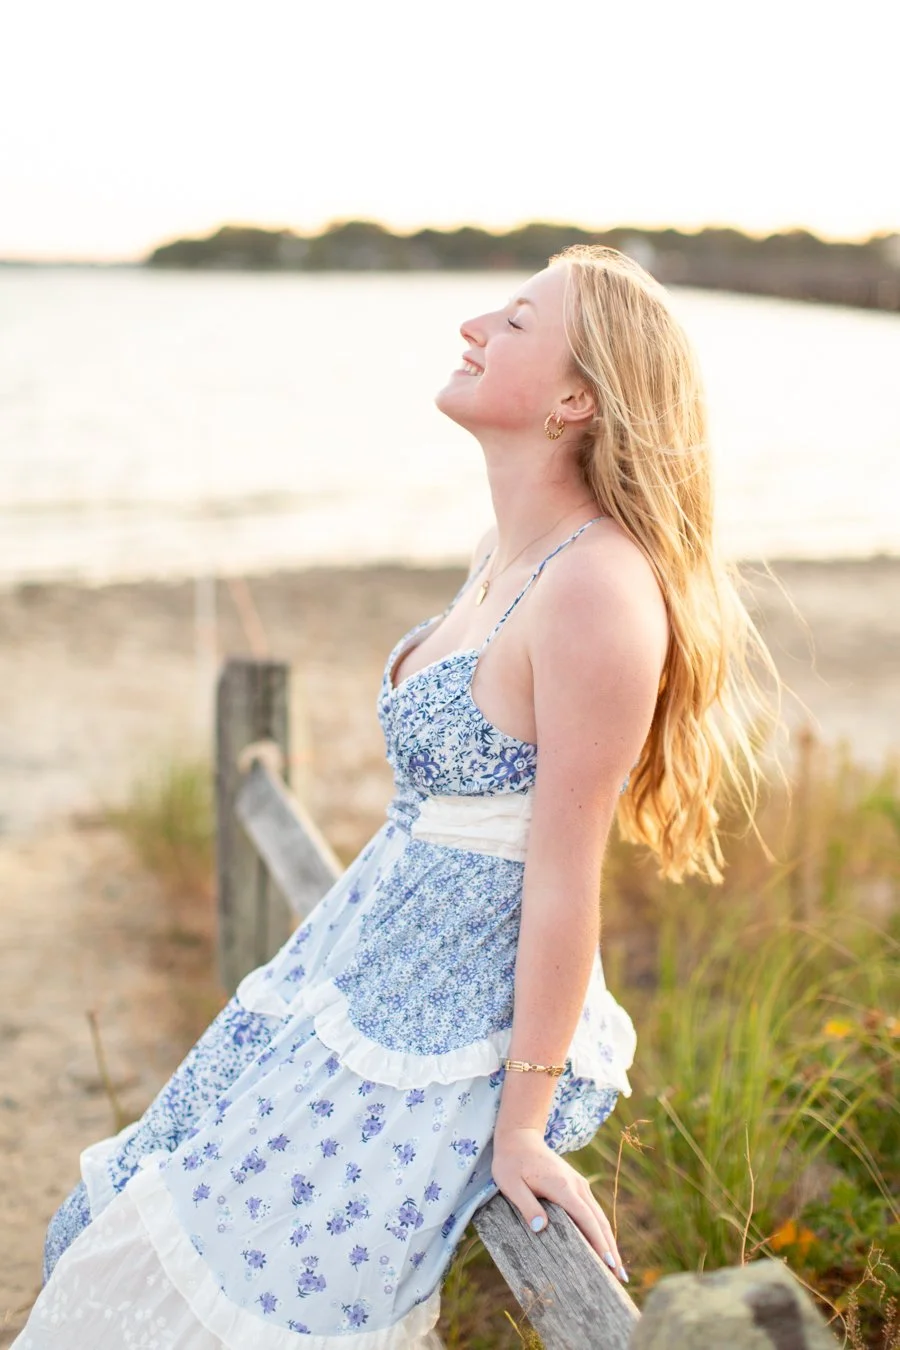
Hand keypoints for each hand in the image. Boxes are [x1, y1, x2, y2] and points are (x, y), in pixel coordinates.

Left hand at [491, 1126, 628, 1283]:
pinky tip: (603, 1243)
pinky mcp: (576, 1185)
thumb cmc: (511, 1162)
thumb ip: (526, 1205)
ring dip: (609, 1240)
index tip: (608, 1263)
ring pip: (599, 1216)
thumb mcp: (510, 1184)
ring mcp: (579, 1184)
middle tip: (620, 1276)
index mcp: (562, 1186)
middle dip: (610, 1248)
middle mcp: (576, 1185)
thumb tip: (542, 1228)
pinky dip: (601, 1229)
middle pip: (598, 1221)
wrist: (520, 1137)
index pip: (585, 1218)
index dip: (597, 1242)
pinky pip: (593, 1210)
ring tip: (616, 1267)